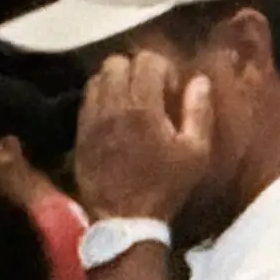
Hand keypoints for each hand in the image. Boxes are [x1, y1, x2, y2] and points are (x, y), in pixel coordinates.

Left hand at [69, 48, 216, 225]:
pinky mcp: (79, 133)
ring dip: (115, 82)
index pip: (146, 60)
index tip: (171, 91)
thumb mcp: (195, 153)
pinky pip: (85, 100)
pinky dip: (100, 99)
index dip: (163, 69)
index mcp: (143, 107)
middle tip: (150, 92)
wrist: (125, 219)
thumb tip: (199, 80)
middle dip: (136, 70)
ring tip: (130, 102)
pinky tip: (113, 117)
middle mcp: (112, 105)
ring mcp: (92, 119)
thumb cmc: (166, 186)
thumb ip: (198, 112)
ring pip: (97, 78)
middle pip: (117, 62)